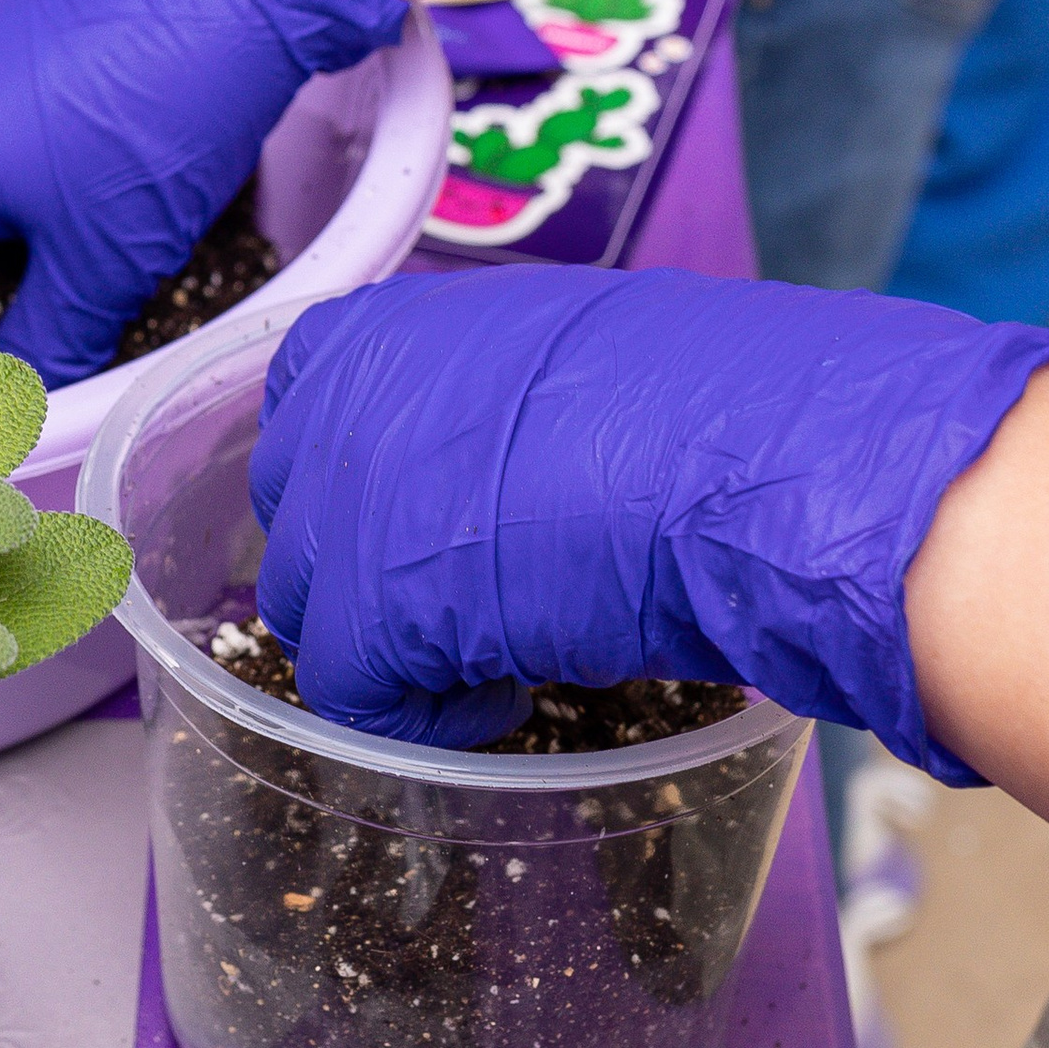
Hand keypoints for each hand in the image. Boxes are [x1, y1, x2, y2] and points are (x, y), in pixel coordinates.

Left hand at [247, 264, 1048, 771]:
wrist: (749, 458)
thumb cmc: (709, 402)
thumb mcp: (569, 356)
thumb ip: (486, 399)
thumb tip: (492, 456)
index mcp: (380, 330)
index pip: (304, 408)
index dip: (362, 481)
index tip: (421, 523)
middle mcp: (335, 406)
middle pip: (299, 517)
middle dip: (368, 569)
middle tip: (463, 601)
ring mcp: (339, 508)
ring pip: (311, 611)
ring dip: (394, 645)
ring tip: (499, 654)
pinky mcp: (364, 613)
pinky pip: (350, 694)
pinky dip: (424, 717)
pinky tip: (510, 699)